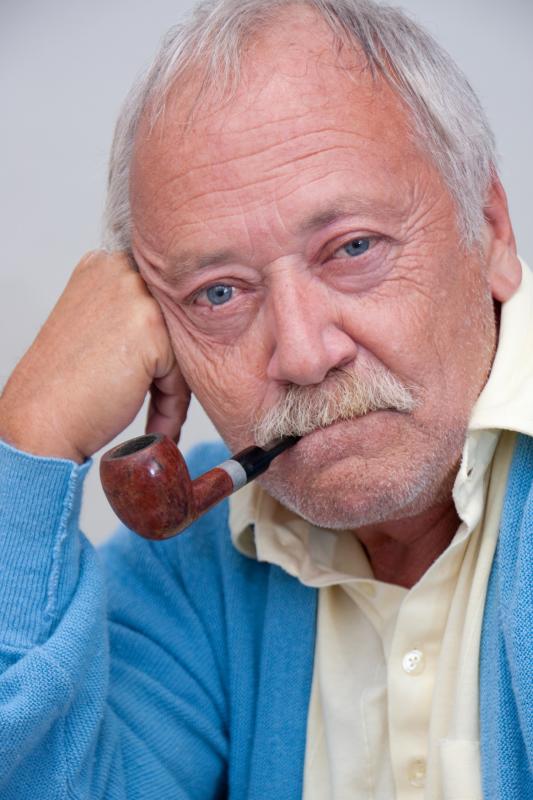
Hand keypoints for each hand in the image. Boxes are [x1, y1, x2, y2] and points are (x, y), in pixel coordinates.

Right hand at [0, 251, 189, 461]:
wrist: (42, 416)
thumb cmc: (68, 383)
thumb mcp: (96, 325)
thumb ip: (133, 312)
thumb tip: (183, 324)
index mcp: (104, 266)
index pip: (161, 302)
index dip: (162, 346)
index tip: (152, 377)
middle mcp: (119, 271)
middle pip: (175, 323)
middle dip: (171, 367)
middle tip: (157, 401)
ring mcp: (134, 294)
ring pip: (183, 347)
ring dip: (174, 389)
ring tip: (156, 416)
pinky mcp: (150, 326)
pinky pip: (183, 371)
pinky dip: (173, 404)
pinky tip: (156, 423)